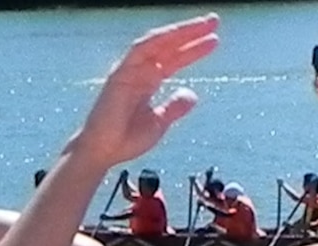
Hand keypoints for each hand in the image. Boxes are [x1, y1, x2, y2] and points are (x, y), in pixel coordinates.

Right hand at [72, 16, 217, 171]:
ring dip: (180, 31)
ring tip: (203, 24)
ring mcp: (130, 69)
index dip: (194, 49)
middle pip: (169, 46)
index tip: (213, 41)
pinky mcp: (120, 73)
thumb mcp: (159, 122)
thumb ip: (174, 107)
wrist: (104, 151)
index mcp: (149, 80)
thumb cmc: (126, 138)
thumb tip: (192, 95)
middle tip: (213, 22)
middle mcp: (141, 70)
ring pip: (157, 42)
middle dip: (191, 33)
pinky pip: (140, 50)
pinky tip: (175, 34)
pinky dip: (158, 41)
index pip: (175, 59)